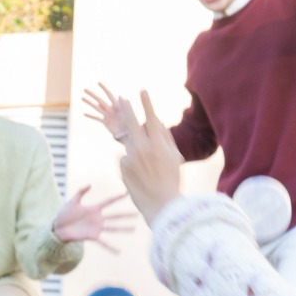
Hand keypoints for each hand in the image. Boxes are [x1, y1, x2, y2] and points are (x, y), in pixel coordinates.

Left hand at [51, 184, 131, 248]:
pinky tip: (119, 251)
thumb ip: (81, 191)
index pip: (108, 202)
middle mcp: (98, 218)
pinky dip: (111, 247)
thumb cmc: (64, 214)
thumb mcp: (73, 201)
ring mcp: (96, 228)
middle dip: (126, 215)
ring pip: (113, 227)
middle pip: (115, 216)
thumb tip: (91, 184)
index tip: (127, 193)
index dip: (117, 198)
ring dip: (123, 228)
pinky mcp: (92, 236)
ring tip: (134, 228)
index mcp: (94, 209)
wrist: (58, 228)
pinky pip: (104, 242)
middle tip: (137, 214)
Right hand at [83, 83, 139, 142]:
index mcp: (117, 105)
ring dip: (89, 102)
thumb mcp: (129, 113)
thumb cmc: (131, 123)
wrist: (130, 133)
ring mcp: (107, 115)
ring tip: (82, 98)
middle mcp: (111, 108)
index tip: (98, 83)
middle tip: (84, 89)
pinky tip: (84, 114)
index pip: (109, 94)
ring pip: (96, 107)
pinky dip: (90, 116)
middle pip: (100, 100)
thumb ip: (125, 104)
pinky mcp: (105, 122)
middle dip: (92, 94)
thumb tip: (120, 96)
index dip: (104, 88)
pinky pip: (96, 118)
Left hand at [103, 90, 188, 226]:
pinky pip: (126, 159)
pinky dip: (132, 165)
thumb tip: (157, 121)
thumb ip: (165, 137)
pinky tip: (140, 177)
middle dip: (127, 109)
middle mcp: (143, 148)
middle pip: (131, 123)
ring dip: (136, 150)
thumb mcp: (174, 157)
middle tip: (122, 99)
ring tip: (148, 168)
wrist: (161, 205)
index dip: (146, 103)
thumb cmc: (171, 180)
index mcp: (158, 145)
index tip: (141, 90)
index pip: (151, 118)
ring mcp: (131, 158)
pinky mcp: (122, 167)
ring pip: (130, 145)